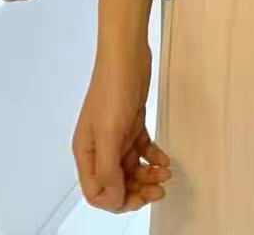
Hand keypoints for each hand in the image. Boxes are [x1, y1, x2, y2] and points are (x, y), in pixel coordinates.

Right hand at [72, 43, 170, 212]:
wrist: (126, 54)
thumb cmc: (113, 90)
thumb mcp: (108, 133)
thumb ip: (108, 169)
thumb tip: (114, 199)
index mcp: (86, 152)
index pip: (96, 191)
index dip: (116, 200)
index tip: (139, 199)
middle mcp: (99, 147)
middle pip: (116, 182)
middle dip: (137, 190)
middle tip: (159, 190)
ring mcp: (115, 134)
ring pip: (131, 167)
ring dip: (148, 175)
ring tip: (166, 173)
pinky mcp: (131, 123)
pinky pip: (141, 149)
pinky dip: (153, 157)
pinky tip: (165, 160)